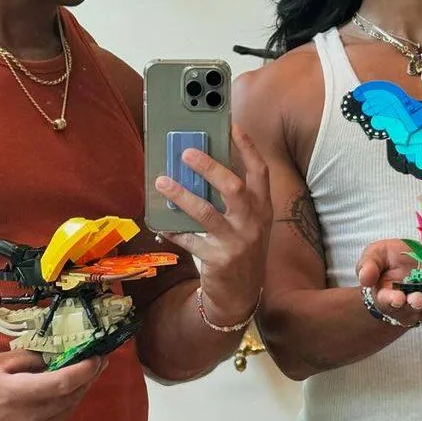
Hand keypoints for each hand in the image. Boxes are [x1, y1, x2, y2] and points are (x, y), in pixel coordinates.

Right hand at [0, 349, 104, 420]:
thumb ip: (24, 359)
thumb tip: (49, 358)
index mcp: (19, 394)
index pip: (65, 382)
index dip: (86, 370)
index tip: (98, 357)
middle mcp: (30, 418)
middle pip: (71, 398)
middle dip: (87, 379)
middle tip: (96, 363)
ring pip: (65, 413)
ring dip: (77, 395)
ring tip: (82, 378)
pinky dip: (62, 409)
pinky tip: (61, 398)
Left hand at [153, 125, 271, 325]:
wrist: (241, 296)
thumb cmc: (240, 251)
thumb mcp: (246, 224)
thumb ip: (232, 200)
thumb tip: (202, 167)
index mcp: (262, 209)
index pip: (259, 171)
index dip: (246, 146)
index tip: (231, 124)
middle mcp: (253, 223)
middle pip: (233, 187)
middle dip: (208, 167)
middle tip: (185, 152)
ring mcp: (237, 243)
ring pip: (206, 213)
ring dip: (181, 195)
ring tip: (162, 181)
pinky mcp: (219, 260)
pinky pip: (189, 240)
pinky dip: (172, 230)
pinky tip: (159, 222)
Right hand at [356, 239, 421, 324]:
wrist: (407, 262)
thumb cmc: (386, 261)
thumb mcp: (374, 257)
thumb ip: (368, 266)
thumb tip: (364, 278)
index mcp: (387, 296)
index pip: (388, 301)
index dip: (393, 301)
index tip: (397, 299)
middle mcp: (408, 304)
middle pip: (413, 308)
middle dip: (417, 304)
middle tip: (419, 299)